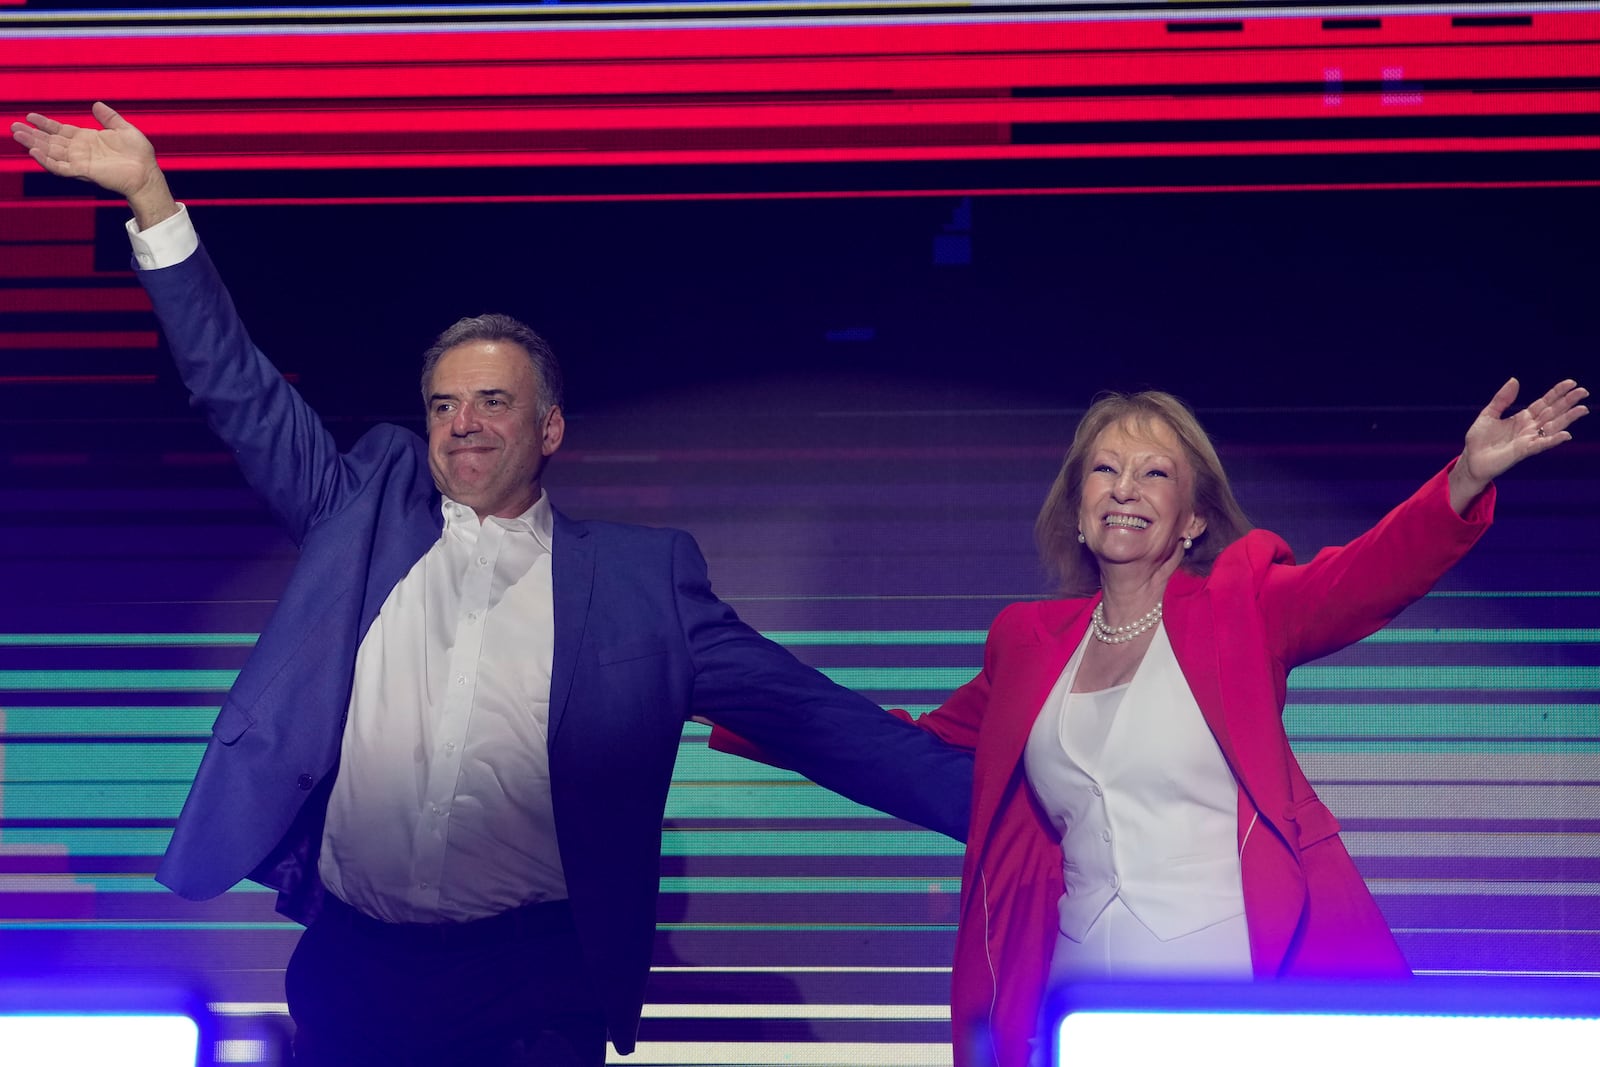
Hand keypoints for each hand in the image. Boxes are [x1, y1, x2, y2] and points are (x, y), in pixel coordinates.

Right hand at [11, 102, 176, 228]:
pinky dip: (47, 161)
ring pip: (51, 153)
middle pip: (50, 141)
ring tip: (18, 135)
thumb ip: (109, 117)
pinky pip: (60, 167)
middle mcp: (80, 151)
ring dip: (33, 145)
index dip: (45, 124)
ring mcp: (80, 161)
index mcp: (87, 139)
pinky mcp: (83, 172)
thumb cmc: (140, 155)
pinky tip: (34, 152)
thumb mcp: (124, 129)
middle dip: (32, 134)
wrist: (147, 174)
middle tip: (14, 127)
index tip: (30, 116)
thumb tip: (96, 104)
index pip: (60, 131)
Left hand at [1450, 377, 1588, 512]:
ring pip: (1553, 427)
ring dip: (1568, 418)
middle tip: (1583, 391)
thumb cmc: (1479, 439)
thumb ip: (1502, 399)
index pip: (1544, 402)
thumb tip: (1515, 380)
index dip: (1557, 393)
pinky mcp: (1523, 451)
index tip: (1571, 383)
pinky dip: (1553, 440)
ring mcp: (1528, 439)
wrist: (1471, 459)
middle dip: (1568, 402)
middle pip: (1553, 412)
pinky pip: (1541, 445)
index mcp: (1523, 417)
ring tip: (1583, 409)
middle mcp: (1530, 427)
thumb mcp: (1489, 414)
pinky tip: (1566, 434)